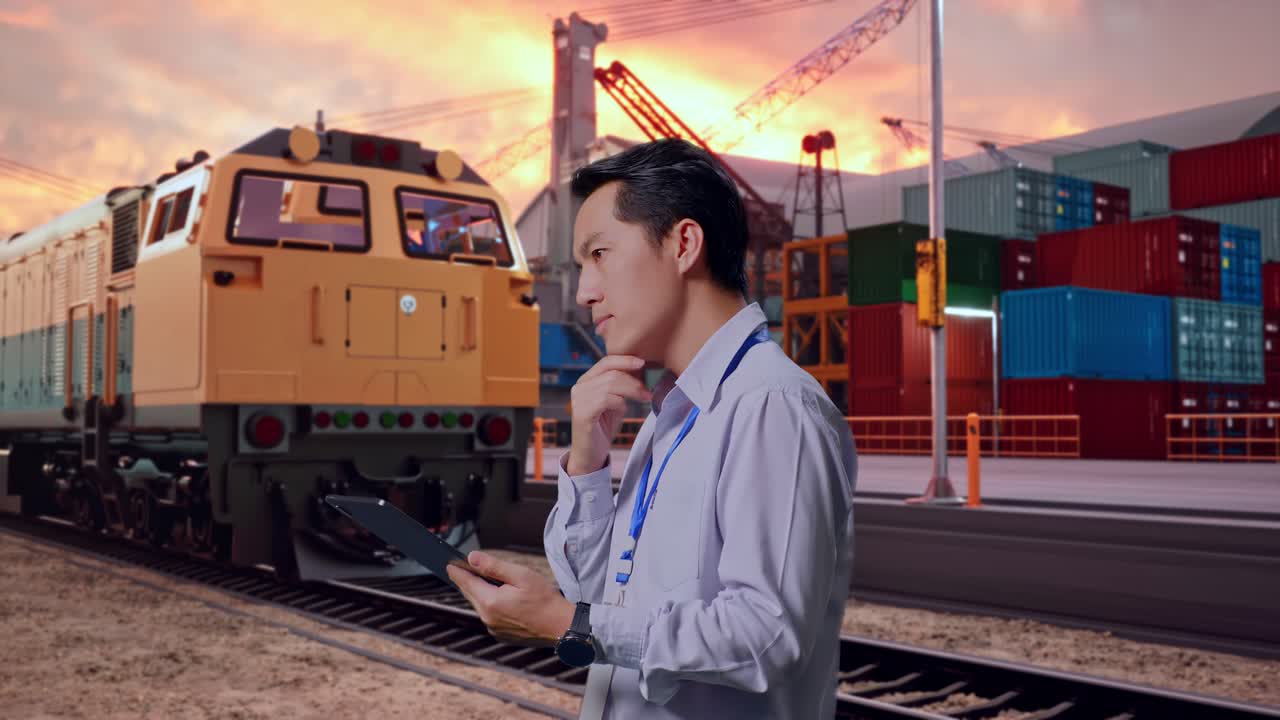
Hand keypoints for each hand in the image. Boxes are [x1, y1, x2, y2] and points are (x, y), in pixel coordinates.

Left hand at [446, 551, 575, 647]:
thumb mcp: (520, 575)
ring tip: (485, 580)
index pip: (466, 582)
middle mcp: (488, 618)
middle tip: (463, 568)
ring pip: (480, 606)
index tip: (448, 563)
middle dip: (468, 581)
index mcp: (491, 602)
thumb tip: (472, 558)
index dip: (457, 571)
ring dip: (481, 593)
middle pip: (471, 594)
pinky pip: (489, 616)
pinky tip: (501, 598)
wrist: (561, 627)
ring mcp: (494, 628)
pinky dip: (491, 605)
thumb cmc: (545, 599)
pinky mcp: (501, 635)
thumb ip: (493, 566)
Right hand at [569, 355, 651, 475]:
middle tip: (647, 391)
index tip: (642, 363)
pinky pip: (606, 399)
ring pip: (610, 384)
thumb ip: (622, 388)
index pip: (606, 362)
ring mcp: (579, 400)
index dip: (625, 360)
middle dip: (634, 381)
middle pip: (612, 373)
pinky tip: (623, 409)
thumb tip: (640, 373)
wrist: (590, 454)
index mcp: (586, 381)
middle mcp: (579, 387)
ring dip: (631, 390)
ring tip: (643, 398)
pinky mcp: (582, 413)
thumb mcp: (616, 403)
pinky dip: (619, 403)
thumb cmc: (603, 428)